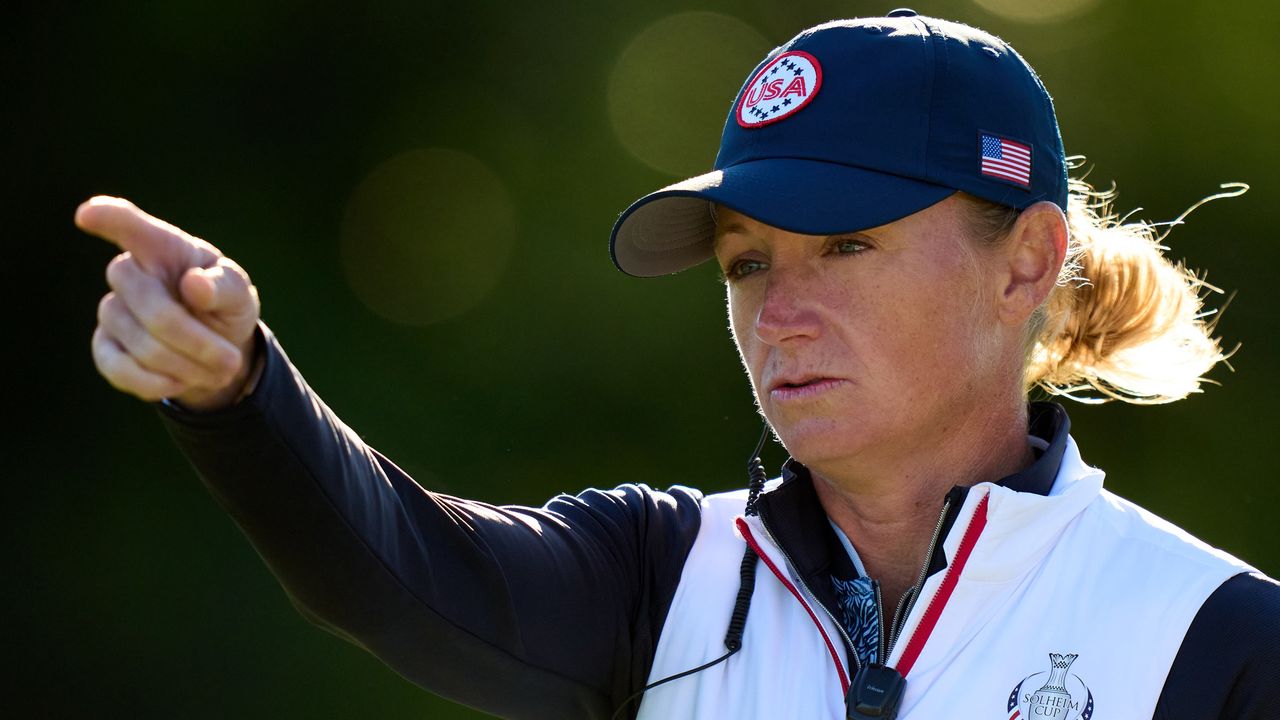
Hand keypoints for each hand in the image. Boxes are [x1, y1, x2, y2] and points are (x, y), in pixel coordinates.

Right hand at [78, 196, 261, 410]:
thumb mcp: (239, 293)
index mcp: (163, 248)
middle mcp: (130, 275)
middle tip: (231, 360)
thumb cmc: (223, 305)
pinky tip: (181, 381)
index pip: (131, 227)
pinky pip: (120, 371)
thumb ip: (225, 285)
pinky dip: (157, 383)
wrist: (214, 349)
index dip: (109, 219)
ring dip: (187, 366)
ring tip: (218, 371)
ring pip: (141, 344)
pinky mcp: (105, 348)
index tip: (88, 214)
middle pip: (148, 304)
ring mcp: (112, 311)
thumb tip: (194, 285)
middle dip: (194, 339)